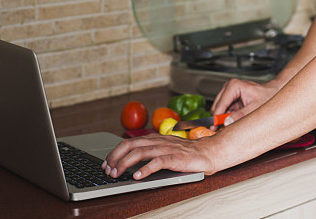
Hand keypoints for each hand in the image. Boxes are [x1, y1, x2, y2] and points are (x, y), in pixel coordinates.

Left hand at [103, 133, 219, 179]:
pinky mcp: (175, 157)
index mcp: (154, 139)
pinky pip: (157, 162)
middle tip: (108, 170)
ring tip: (118, 173)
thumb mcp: (164, 150)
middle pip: (130, 145)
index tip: (106, 163)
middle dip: (115, 157)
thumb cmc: (186, 154)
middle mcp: (158, 141)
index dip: (115, 152)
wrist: (208, 152)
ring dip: (125, 163)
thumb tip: (131, 163)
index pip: (129, 142)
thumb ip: (150, 153)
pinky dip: (145, 169)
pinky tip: (137, 176)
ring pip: (140, 152)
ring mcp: (166, 148)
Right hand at [210, 78, 278, 124]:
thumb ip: (240, 116)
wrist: (273, 92)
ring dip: (224, 117)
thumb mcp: (255, 108)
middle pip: (217, 106)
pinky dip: (227, 116)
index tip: (213, 128)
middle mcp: (229, 87)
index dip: (216, 117)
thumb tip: (227, 123)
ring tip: (234, 123)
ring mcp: (229, 92)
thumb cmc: (267, 96)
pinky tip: (235, 120)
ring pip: (219, 108)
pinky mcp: (231, 98)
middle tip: (222, 129)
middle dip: (219, 118)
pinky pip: (224, 109)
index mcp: (234, 86)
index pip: (220, 104)